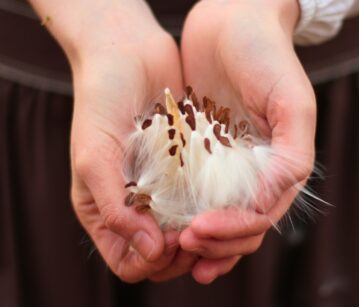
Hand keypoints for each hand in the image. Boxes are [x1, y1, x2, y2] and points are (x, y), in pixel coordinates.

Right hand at [67, 2, 197, 281]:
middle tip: (199, 232)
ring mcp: (166, 187)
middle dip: (183, 254)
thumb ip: (115, 209)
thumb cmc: (100, 102)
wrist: (128, 55)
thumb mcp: (95, 158)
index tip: (170, 239)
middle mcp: (139, 205)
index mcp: (108, 210)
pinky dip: (215, 208)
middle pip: (164, 255)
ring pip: (189, 232)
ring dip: (204, 235)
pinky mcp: (190, 167)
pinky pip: (206, 200)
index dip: (151, 262)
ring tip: (217, 219)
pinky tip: (226, 199)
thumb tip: (149, 252)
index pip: (130, 261)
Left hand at [179, 0, 315, 282]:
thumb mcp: (291, 102)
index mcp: (280, 166)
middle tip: (184, 244)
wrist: (233, 19)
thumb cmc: (266, 55)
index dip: (233, 230)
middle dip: (215, 241)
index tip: (199, 229)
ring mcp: (227, 163)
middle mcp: (255, 171)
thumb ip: (292, 155)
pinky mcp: (200, 150)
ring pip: (216, 215)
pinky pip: (192, 190)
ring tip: (176, 250)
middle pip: (239, 224)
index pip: (260, 216)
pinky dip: (182, 211)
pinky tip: (165, 223)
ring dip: (200, 239)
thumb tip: (270, 203)